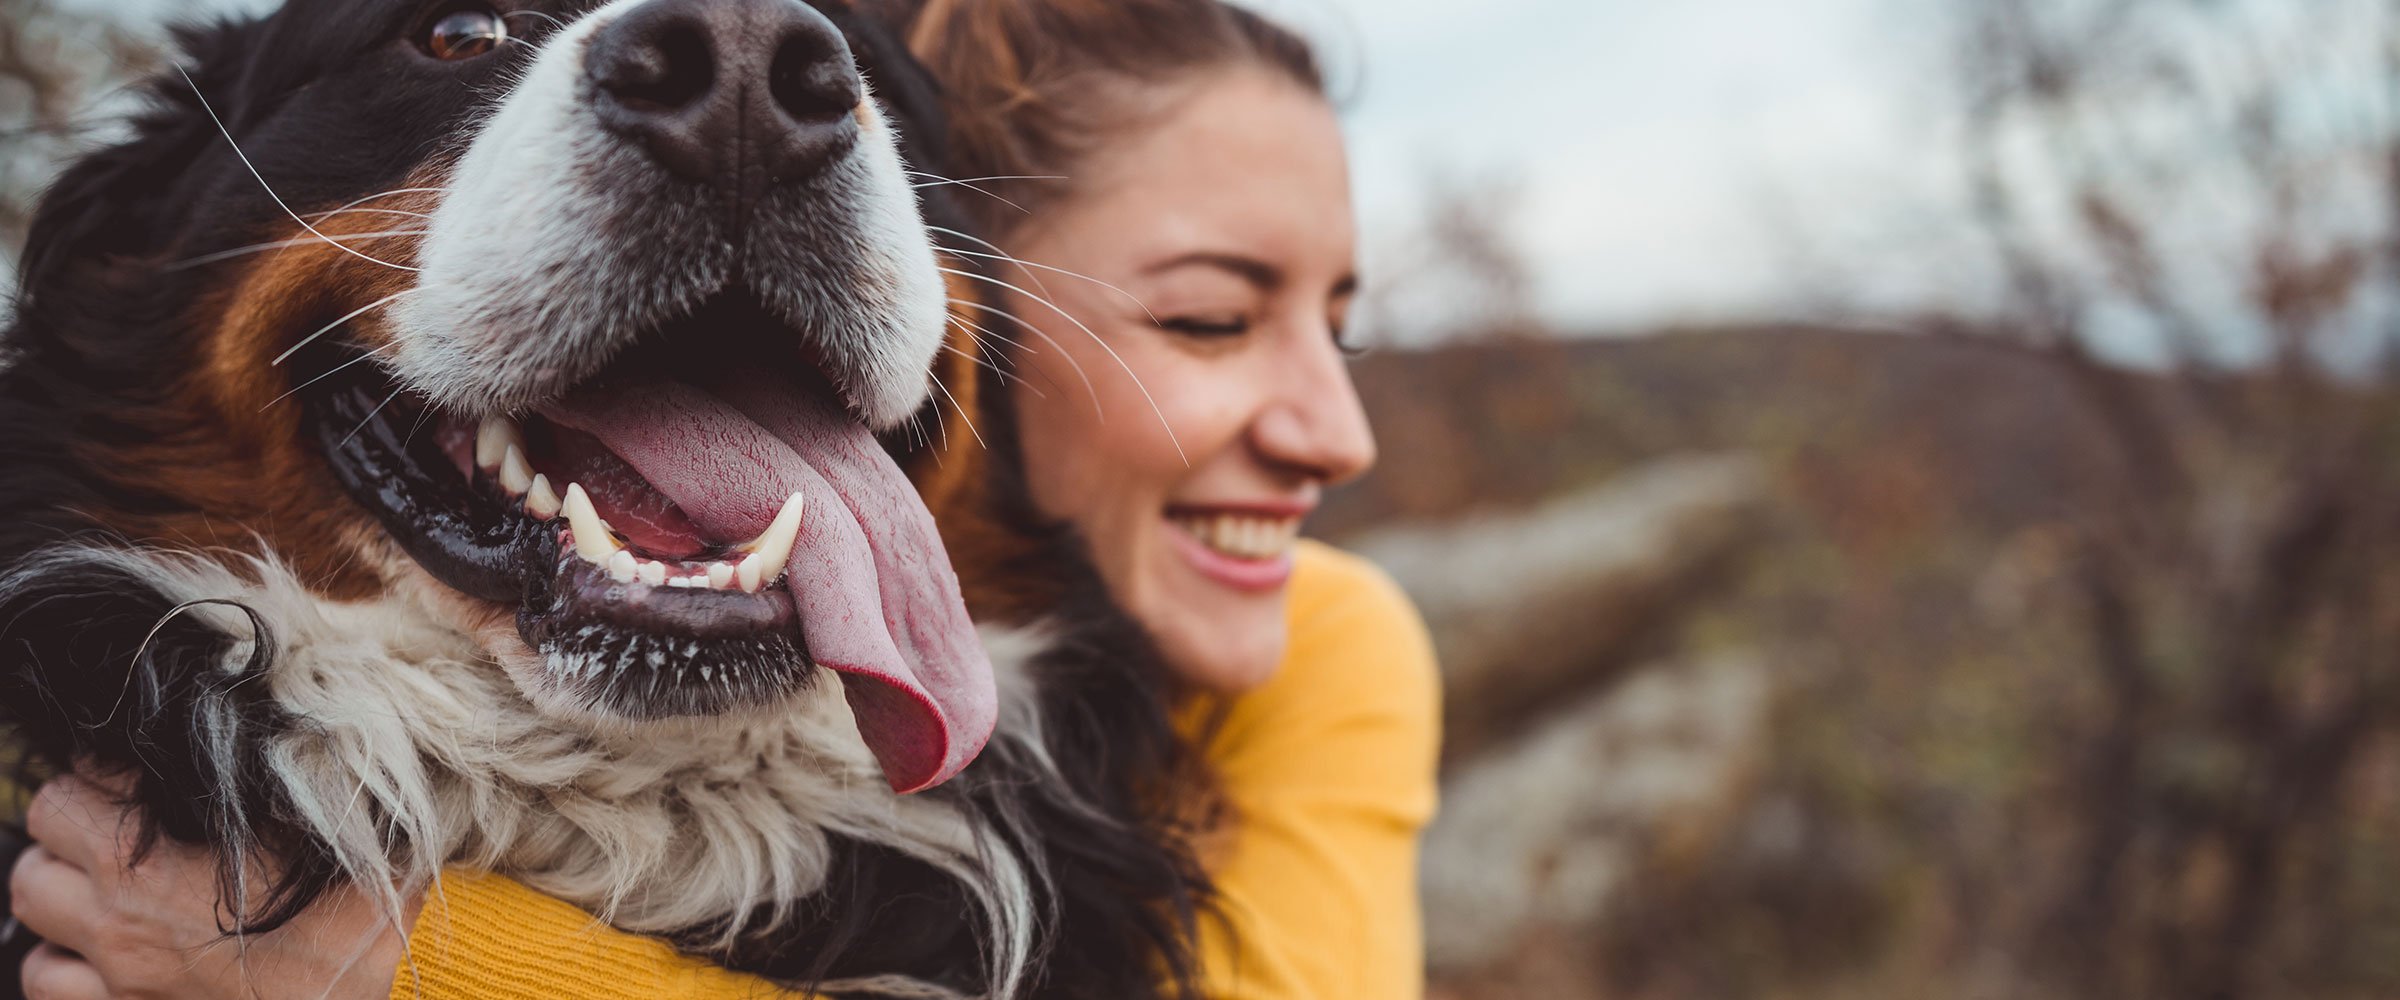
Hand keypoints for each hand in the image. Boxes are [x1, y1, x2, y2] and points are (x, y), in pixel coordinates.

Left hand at [8, 772, 414, 999]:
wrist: (366, 997)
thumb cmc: (350, 919)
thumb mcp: (323, 826)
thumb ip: (278, 777)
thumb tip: (257, 736)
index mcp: (149, 859)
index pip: (75, 784)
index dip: (106, 768)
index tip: (138, 772)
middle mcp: (118, 914)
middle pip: (41, 840)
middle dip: (71, 820)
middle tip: (115, 818)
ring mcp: (114, 970)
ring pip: (33, 913)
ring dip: (60, 890)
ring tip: (102, 883)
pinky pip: (48, 982)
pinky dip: (62, 960)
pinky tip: (98, 947)